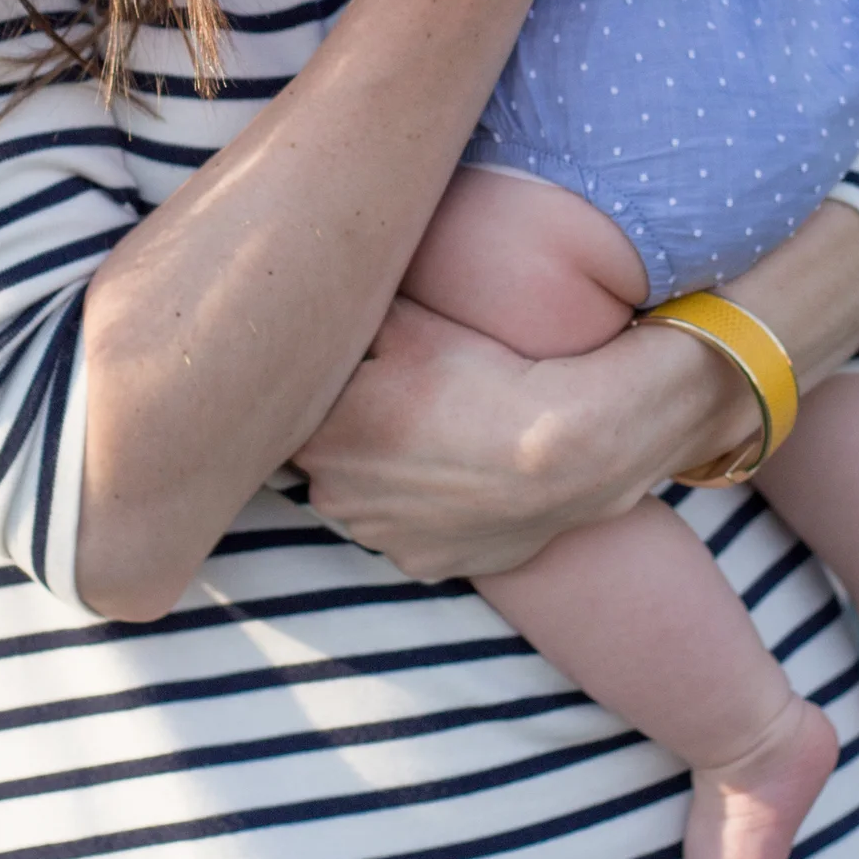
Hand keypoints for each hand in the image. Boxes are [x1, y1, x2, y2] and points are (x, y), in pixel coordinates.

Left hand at [296, 295, 639, 579]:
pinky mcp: (424, 565)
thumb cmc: (481, 379)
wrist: (562, 450)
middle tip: (401, 407)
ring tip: (434, 447)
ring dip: (385, 482)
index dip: (327, 395)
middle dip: (352, 438)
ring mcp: (379, 537)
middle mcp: (333, 496)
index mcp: (317, 437)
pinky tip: (459, 484)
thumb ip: (355, 312)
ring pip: (367, 503)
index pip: (297, 415)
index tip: (362, 380)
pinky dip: (426, 516)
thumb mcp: (409, 324)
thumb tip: (331, 292)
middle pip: (328, 461)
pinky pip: (410, 536)